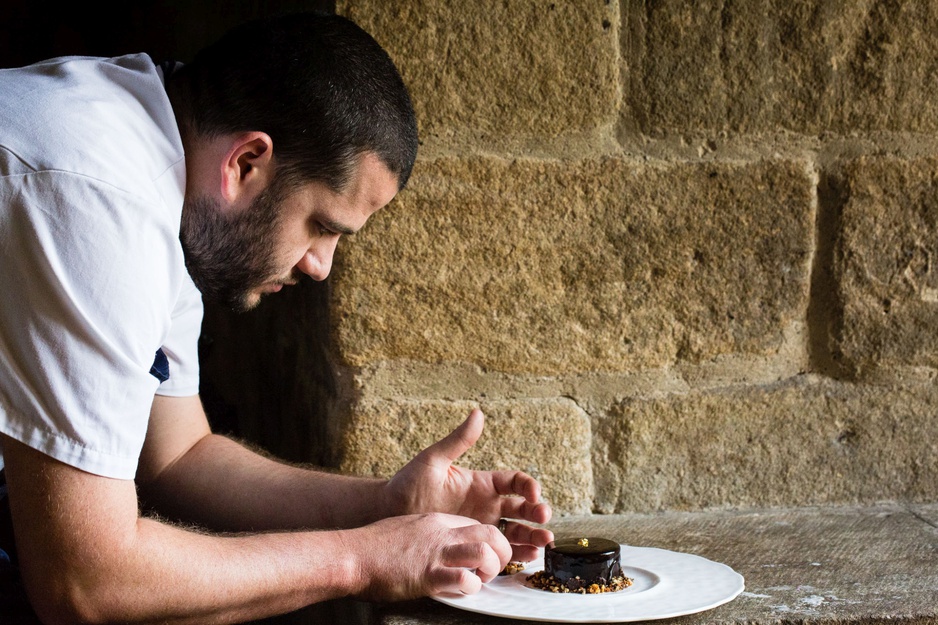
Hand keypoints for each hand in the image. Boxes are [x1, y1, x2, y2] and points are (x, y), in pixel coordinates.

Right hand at [345, 512, 510, 599]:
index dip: (489, 541)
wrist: (352, 554)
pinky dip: (471, 587)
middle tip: (493, 568)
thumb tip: (437, 545)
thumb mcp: (408, 527)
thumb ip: (427, 533)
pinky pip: (463, 579)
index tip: (486, 556)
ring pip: (484, 551)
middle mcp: (441, 533)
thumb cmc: (374, 545)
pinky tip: (465, 590)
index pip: (478, 524)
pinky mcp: (427, 576)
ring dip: (491, 568)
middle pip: (491, 533)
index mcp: (437, 521)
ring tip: (482, 579)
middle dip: (502, 552)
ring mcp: (435, 553)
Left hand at [383, 409, 552, 562]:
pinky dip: (517, 554)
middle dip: (537, 512)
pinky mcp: (473, 546)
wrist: (390, 514)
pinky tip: (528, 557)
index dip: (528, 486)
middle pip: (522, 508)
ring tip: (545, 543)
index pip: (515, 482)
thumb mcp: (434, 460)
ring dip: (533, 536)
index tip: (532, 493)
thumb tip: (478, 412)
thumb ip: (458, 440)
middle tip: (544, 518)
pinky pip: (500, 551)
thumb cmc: (409, 484)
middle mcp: (487, 505)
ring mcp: (481, 527)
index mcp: (482, 483)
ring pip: (516, 531)